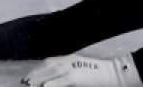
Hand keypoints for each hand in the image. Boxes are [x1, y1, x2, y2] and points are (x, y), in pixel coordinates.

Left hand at [22, 53, 142, 86]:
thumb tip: (63, 76)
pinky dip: (50, 84)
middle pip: (47, 66)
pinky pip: (60, 81)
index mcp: (72, 58)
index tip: (30, 74)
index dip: (39, 67)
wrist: (117, 70)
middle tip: (24, 81)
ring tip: (29, 84)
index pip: (50, 60)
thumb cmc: (104, 72)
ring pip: (50, 72)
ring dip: (38, 78)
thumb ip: (74, 69)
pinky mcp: (77, 76)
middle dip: (35, 73)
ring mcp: (73, 68)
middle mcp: (70, 60)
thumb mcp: (86, 68)